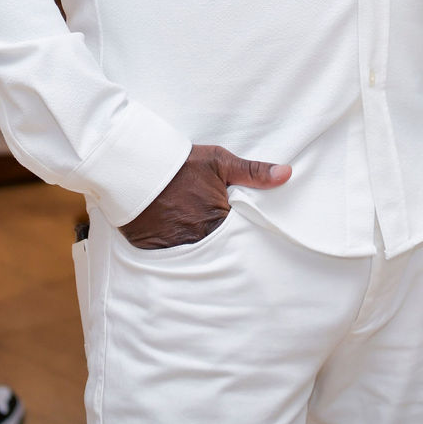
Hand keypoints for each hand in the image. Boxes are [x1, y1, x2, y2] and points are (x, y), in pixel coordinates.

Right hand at [118, 144, 289, 249]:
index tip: (246, 233)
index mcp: (219, 219)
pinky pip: (173, 261)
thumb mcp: (219, 161)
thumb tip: (286, 174)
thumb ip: (254, 172)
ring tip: (202, 246)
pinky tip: (183, 252)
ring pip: (198, 259)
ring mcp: (176, 247)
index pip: (241, 237)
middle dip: (224, 249)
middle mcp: (199, 238)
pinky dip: (178, 256)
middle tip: (227, 246)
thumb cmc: (181, 163)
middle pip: (220, 251)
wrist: (136, 166)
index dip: (244, 235)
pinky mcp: (155, 250)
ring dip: (202, 253)